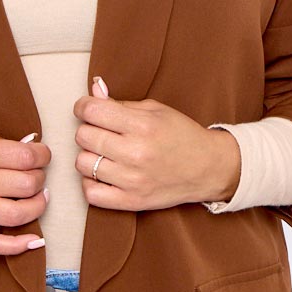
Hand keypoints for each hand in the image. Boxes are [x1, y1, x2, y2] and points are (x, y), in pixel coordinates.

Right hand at [0, 124, 51, 254]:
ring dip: (37, 207)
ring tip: (37, 198)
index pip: (25, 156)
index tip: (42, 156)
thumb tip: (30, 150)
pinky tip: (33, 240)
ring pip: (17, 215)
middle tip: (36, 175)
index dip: (43, 156)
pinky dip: (17, 246)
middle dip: (40, 178)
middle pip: (27, 185)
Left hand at [72, 78, 241, 210]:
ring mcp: (133, 180)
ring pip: (83, 164)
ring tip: (104, 153)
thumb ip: (121, 102)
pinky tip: (102, 174)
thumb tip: (94, 91)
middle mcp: (136, 153)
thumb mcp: (155, 110)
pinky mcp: (132, 201)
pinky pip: (91, 193)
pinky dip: (90, 183)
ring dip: (89, 156)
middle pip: (83, 136)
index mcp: (143, 126)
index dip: (83, 106)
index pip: (92, 111)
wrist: (208, 168)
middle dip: (88, 129)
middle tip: (102, 131)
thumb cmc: (181, 135)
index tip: (87, 108)